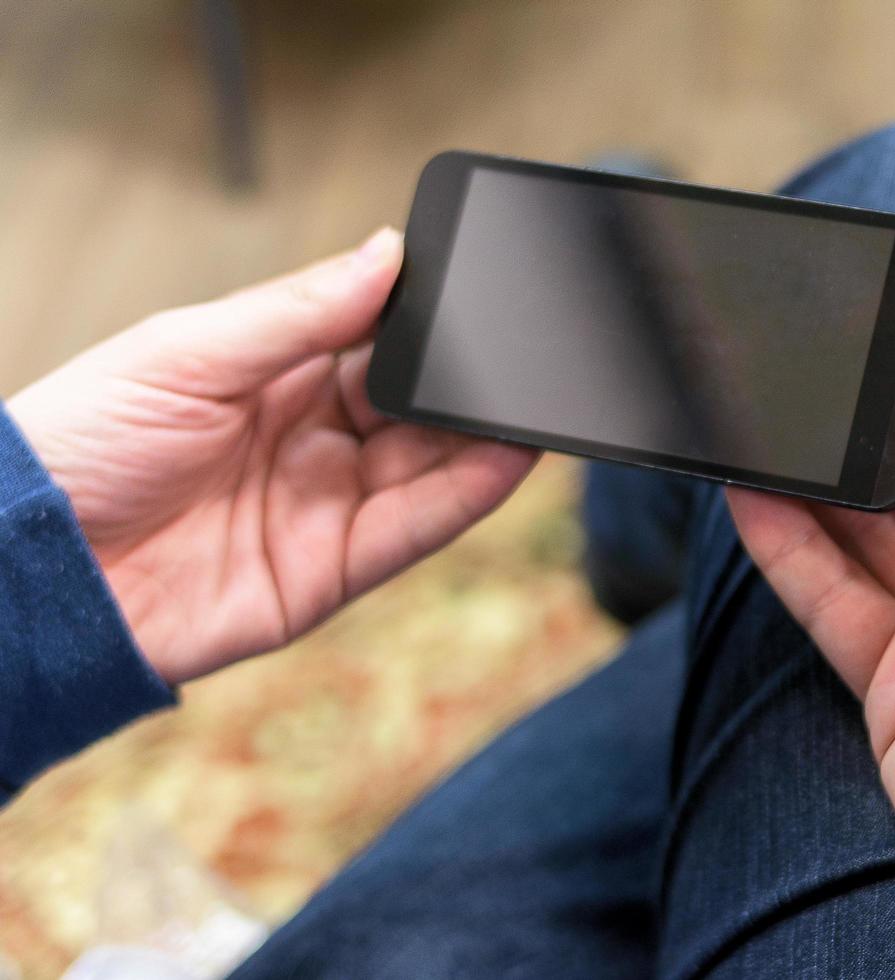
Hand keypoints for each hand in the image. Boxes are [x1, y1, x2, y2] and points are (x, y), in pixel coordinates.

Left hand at [9, 229, 535, 684]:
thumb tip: (387, 253)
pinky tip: (512, 455)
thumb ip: (297, 313)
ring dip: (487, 433)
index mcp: (272, 375)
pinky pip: (416, 528)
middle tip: (525, 348)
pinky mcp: (331, 571)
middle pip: (414, 401)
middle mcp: (309, 438)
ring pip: (429, 463)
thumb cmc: (80, 445)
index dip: (427, 320)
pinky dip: (469, 494)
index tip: (482, 291)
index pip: (374, 340)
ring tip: (540, 399)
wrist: (30, 568)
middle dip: (468, 377)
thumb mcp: (187, 353)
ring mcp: (325, 505)